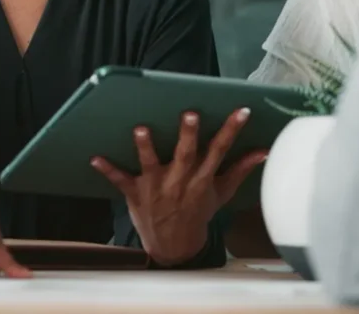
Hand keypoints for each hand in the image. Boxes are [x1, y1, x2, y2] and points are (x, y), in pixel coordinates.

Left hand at [91, 107, 266, 266]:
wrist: (175, 246)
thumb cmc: (198, 212)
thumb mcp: (221, 193)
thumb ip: (240, 169)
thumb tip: (263, 151)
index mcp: (202, 179)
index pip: (220, 151)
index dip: (231, 131)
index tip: (241, 111)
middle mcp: (180, 182)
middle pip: (185, 155)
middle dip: (188, 135)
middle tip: (190, 113)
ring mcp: (157, 188)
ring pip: (151, 165)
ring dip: (146, 148)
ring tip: (141, 129)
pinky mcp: (136, 194)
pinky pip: (120, 181)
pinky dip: (108, 170)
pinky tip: (95, 157)